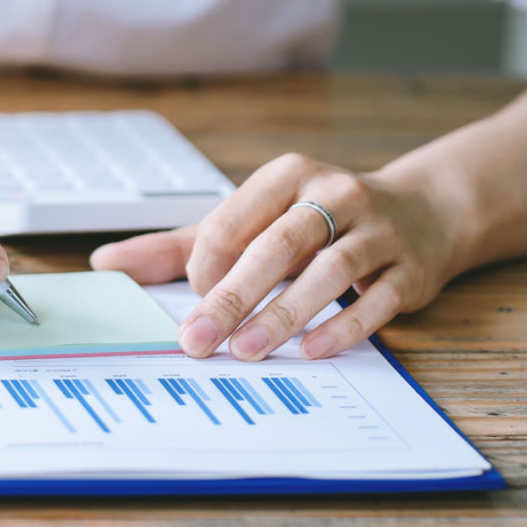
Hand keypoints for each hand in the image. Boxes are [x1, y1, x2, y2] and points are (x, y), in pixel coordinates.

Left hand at [89, 153, 473, 360]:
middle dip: (233, 296)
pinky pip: (376, 299)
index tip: (193, 299)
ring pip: (328, 271)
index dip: (207, 264)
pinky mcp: (408, 269)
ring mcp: (377, 231)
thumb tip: (105, 263)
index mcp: (287, 176)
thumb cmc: (314, 222)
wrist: (421, 213)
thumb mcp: (248, 222)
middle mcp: (334, 195)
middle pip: (277, 246)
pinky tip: (312, 349)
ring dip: (284, 313)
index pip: (232, 220)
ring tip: (247, 350)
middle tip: (198, 340)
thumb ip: (179, 246)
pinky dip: (344, 325)